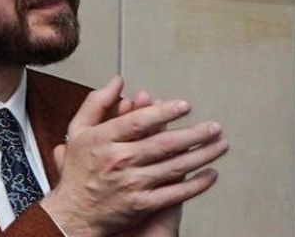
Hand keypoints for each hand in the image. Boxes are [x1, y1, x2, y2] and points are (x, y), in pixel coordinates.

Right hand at [39, 76, 226, 236]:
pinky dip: (196, 184)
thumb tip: (117, 82)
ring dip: (202, 155)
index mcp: (104, 139)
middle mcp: (119, 160)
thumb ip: (97, 103)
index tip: (184, 106)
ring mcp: (132, 184)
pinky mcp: (142, 205)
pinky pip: (175, 193)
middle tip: (214, 127)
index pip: (138, 122)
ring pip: (174, 167)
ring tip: (220, 145)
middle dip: (194, 134)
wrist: (74, 213)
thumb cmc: (79, 170)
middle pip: (163, 144)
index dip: (164, 112)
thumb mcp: (78, 130)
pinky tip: (211, 174)